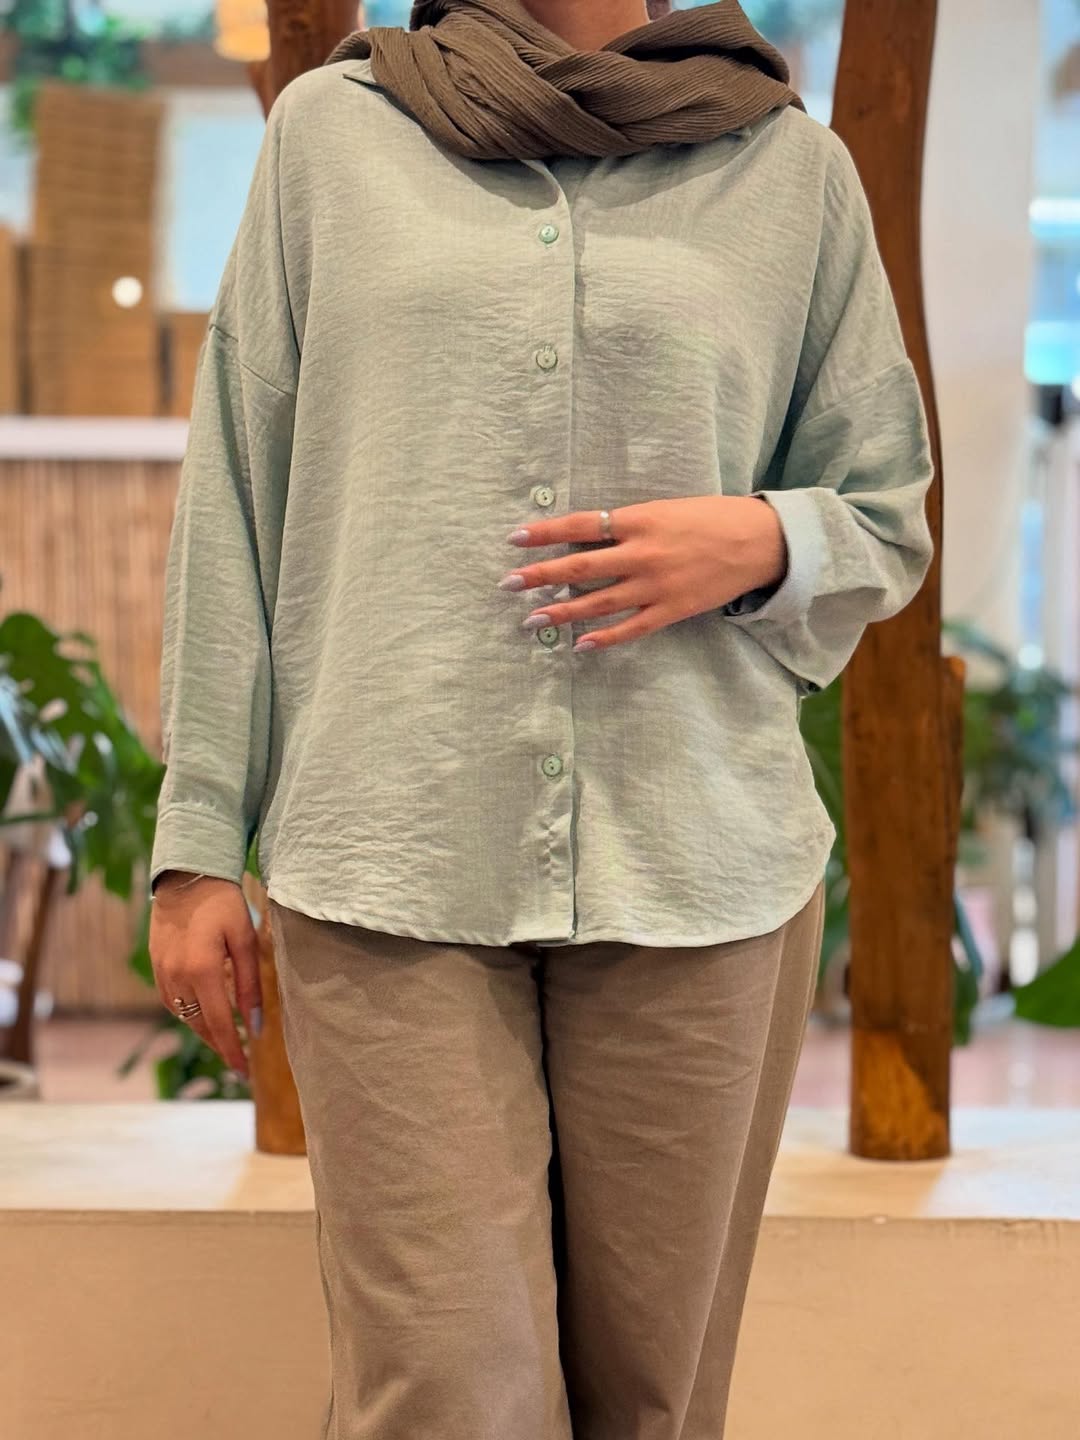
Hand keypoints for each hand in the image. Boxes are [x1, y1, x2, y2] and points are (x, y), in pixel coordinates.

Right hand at [149, 873, 261, 1078]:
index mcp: (202, 970)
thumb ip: (250, 985)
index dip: (233, 1051)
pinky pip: (172, 1002)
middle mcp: (176, 977)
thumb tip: (256, 1026)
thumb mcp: (245, 940)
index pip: (220, 1024)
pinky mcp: (156, 967)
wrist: (187, 876)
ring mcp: (162, 973)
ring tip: (227, 1043)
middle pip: (200, 1025)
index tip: (245, 1072)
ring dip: (205, 1032)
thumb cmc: (224, 904)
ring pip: (184, 1016)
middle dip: (220, 1046)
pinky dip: (190, 1014)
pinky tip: (205, 1016)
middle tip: (241, 1063)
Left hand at [498, 495, 787, 651]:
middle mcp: (642, 554)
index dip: (545, 532)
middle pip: (579, 568)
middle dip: (540, 576)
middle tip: (508, 583)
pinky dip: (604, 638)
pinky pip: (630, 628)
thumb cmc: (712, 518)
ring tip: (532, 620)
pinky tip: (580, 645)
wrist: (759, 541)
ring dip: (562, 612)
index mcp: (639, 519)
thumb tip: (587, 537)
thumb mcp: (665, 509)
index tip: (514, 538)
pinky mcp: (671, 610)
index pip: (579, 525)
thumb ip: (627, 525)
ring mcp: (656, 586)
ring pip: (598, 603)